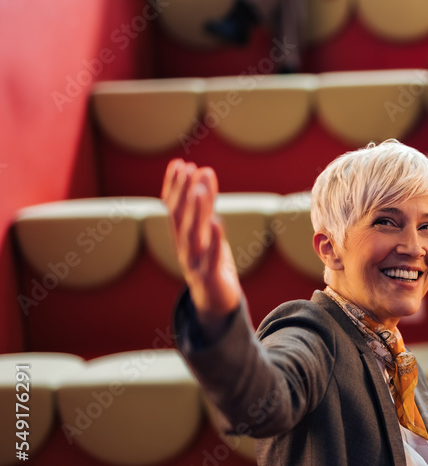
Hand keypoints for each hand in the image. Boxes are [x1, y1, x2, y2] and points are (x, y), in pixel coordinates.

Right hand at [161, 159, 241, 336]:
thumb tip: (204, 174)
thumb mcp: (206, 232)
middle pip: (181, 217)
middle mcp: (183, 248)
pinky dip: (213, 240)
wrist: (215, 302)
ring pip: (193, 234)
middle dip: (184, 192)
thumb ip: (205, 207)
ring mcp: (195, 263)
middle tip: (189, 168)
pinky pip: (211, 257)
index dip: (174, 186)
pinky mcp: (211, 276)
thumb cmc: (211, 262)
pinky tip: (218, 223)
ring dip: (196, 211)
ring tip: (201, 188)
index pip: (172, 208)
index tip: (179, 163)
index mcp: (180, 237)